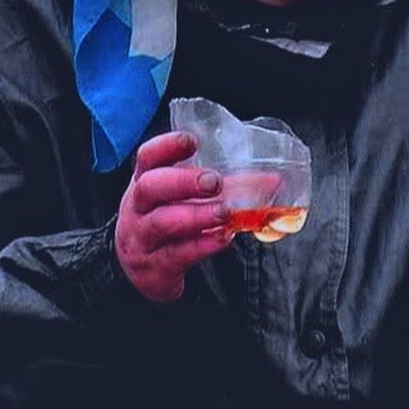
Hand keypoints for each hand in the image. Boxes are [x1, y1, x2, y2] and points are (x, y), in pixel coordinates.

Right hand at [114, 131, 231, 302]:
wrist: (141, 268)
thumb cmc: (166, 218)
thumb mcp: (180, 198)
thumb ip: (221, 185)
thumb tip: (271, 181)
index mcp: (144, 180)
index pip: (148, 156)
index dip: (167, 146)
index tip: (192, 141)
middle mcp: (137, 207)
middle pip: (151, 187)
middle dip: (184, 181)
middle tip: (215, 181)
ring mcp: (142, 237)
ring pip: (163, 222)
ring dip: (198, 214)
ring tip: (224, 211)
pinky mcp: (154, 266)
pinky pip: (176, 254)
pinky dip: (202, 244)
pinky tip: (222, 238)